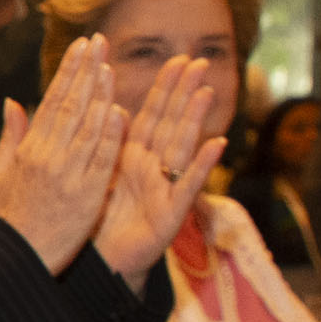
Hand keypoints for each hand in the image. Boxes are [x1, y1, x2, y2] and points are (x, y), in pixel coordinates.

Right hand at [0, 36, 129, 273]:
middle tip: (100, 42)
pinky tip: (119, 112)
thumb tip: (12, 102)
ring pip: (86, 127)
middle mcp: (48, 156)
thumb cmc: (10, 218)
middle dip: (86, 71)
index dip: (68, 71)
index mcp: (29, 149)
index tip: (82, 46)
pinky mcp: (86, 194)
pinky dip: (109, 135)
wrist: (18, 257)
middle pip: (70, 105)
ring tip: (110, 66)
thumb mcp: (0, 174)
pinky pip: (100, 160)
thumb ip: (11, 136)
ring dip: (99, 95)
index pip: (52, 100)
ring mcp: (68, 174)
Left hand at [90, 56, 228, 283]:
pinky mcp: (171, 214)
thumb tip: (114, 107)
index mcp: (134, 156)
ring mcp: (166, 188)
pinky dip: (203, 165)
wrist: (104, 261)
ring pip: (182, 148)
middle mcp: (154, 167)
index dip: (164, 88)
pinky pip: (188, 186)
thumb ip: (110, 142)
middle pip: (171, 124)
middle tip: (199, 62)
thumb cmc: (103, 217)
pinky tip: (218, 144)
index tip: (177, 60)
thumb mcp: (102, 174)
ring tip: (206, 92)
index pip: (152, 114)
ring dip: (195, 119)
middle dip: (184, 93)